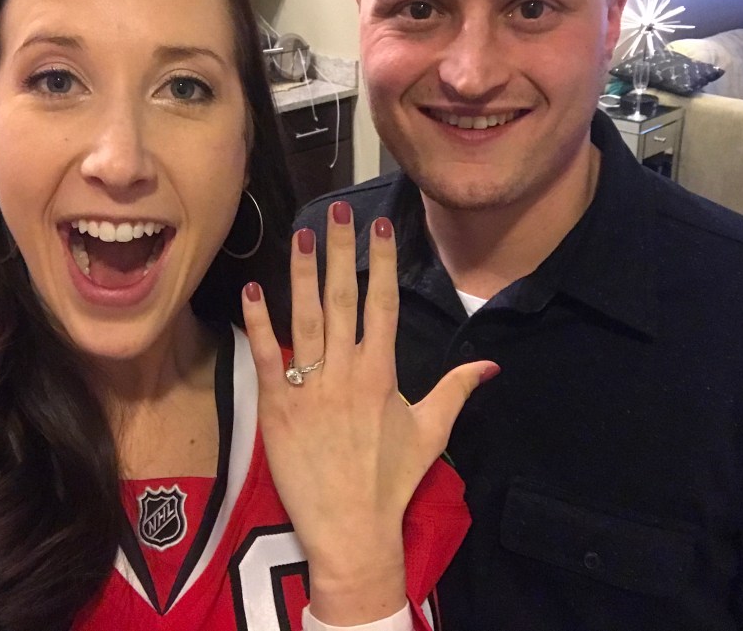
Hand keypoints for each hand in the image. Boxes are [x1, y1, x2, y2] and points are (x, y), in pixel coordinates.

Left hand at [242, 201, 498, 624]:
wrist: (352, 531)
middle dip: (340, 251)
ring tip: (299, 235)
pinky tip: (252, 290)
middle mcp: (346, 370)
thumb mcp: (431, 432)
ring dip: (300, 274)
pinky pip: (266, 358)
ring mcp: (309, 387)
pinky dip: (258, 323)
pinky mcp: (277, 407)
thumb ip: (457, 390)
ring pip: (304, 318)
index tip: (379, 226)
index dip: (380, 262)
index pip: (383, 304)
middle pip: (343, 299)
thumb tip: (491, 364)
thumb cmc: (392, 480)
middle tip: (336, 211)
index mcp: (382, 372)